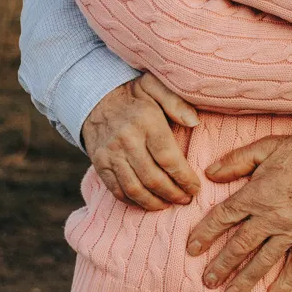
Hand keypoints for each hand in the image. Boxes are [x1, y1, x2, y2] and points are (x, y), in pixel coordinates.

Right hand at [82, 73, 200, 209]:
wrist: (95, 97)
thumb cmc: (134, 95)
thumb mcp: (156, 86)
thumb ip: (176, 102)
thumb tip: (194, 122)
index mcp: (146, 121)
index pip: (167, 157)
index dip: (183, 177)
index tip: (195, 187)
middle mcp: (127, 139)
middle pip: (153, 177)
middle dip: (173, 194)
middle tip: (186, 200)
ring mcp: (110, 154)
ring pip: (134, 188)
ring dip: (154, 203)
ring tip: (169, 205)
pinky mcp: (99, 164)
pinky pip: (117, 190)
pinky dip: (133, 201)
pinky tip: (147, 203)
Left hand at [187, 134, 291, 291]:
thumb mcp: (269, 146)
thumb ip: (237, 160)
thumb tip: (210, 173)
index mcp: (257, 194)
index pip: (223, 217)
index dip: (205, 234)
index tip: (192, 249)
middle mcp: (271, 218)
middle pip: (239, 246)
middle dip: (220, 265)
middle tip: (206, 281)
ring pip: (263, 262)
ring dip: (244, 281)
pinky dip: (284, 284)